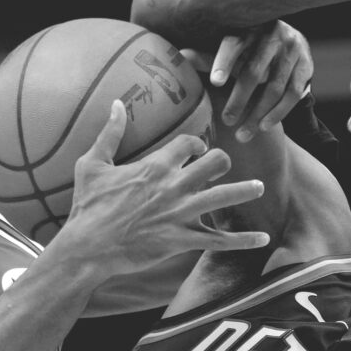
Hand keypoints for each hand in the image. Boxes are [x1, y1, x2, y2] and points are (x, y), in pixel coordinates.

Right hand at [64, 101, 269, 275]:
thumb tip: (116, 103)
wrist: (88, 247)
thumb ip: (109, 133)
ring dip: (245, 191)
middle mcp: (173, 186)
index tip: (199, 149)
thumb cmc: (88, 206)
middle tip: (223, 167)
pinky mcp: (181, 240)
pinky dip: (243, 240)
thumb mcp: (93, 164)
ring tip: (260, 188)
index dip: (198, 144)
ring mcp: (180, 214)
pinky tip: (262, 239)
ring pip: (224, 197)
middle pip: (215, 163)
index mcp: (155, 166)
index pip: (190, 143)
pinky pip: (220, 241)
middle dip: (222, 162)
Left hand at [204, 21, 313, 142]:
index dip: (223, 62)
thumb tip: (181, 56)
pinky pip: (292, 94)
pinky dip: (278, 113)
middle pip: (253, 72)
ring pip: (274, 87)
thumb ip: (209, 56)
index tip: (214, 83)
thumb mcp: (231, 50)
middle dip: (239, 100)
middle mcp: (271, 35)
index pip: (233, 45)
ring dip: (257, 114)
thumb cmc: (250, 50)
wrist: (290, 44)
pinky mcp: (305, 66)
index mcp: (247, 28)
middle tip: (226, 121)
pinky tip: (264, 127)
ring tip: (242, 134)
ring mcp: (291, 50)